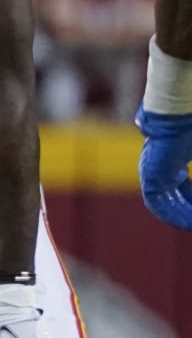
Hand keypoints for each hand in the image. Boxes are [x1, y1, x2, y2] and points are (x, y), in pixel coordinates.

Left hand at [137, 108, 191, 231]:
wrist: (180, 114)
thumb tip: (183, 177)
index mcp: (173, 157)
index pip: (181, 186)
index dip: (191, 199)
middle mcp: (160, 166)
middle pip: (173, 196)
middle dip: (187, 210)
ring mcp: (153, 171)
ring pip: (165, 202)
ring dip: (181, 216)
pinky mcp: (149, 176)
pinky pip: (157, 203)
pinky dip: (172, 213)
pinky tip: (188, 223)